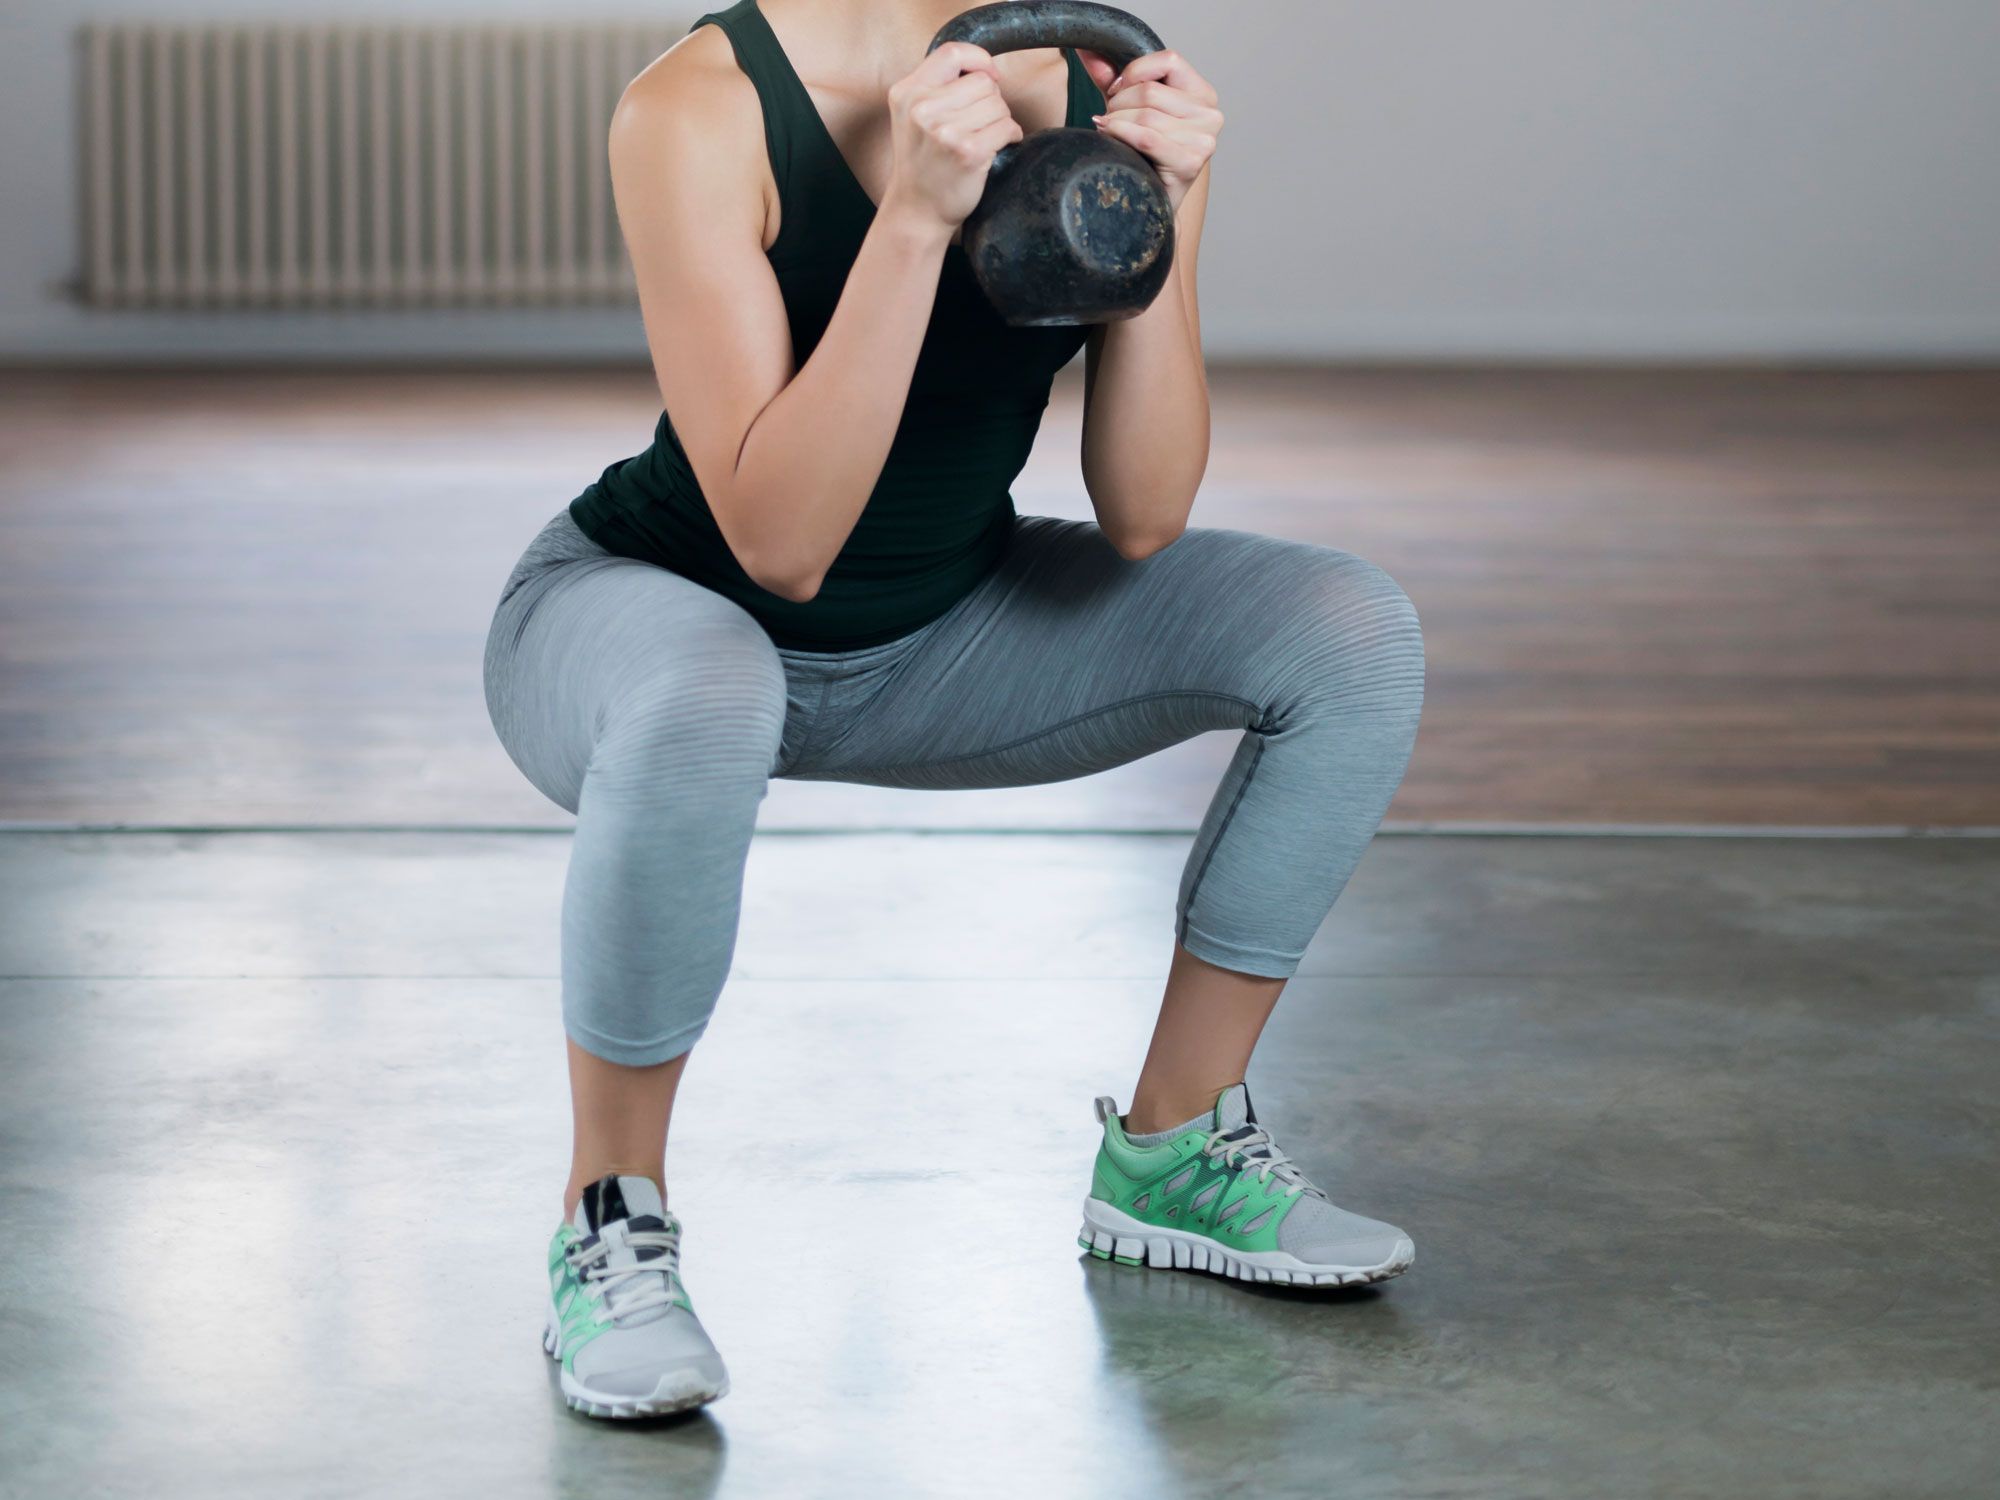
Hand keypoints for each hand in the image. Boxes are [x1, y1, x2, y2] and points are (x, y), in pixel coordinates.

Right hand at [880, 42, 1024, 236]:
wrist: (917, 210)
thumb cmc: (922, 163)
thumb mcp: (913, 116)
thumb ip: (937, 87)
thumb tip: (987, 69)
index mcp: (906, 93)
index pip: (952, 52)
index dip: (978, 60)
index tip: (988, 76)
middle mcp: (922, 109)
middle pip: (982, 82)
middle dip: (991, 101)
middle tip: (979, 124)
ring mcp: (945, 131)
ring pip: (998, 104)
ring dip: (1000, 120)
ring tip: (983, 137)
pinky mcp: (969, 152)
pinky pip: (1007, 127)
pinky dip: (1010, 136)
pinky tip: (995, 148)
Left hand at [1077, 48, 1222, 211]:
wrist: (1151, 202)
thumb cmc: (1143, 155)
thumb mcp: (1131, 110)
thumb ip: (1115, 80)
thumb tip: (1086, 51)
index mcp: (1203, 94)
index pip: (1169, 60)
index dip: (1134, 72)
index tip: (1115, 91)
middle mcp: (1211, 114)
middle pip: (1151, 91)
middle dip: (1119, 103)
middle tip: (1107, 119)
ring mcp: (1205, 140)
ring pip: (1146, 114)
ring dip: (1116, 122)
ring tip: (1108, 132)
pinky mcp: (1191, 162)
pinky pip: (1147, 138)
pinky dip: (1122, 135)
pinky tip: (1109, 137)